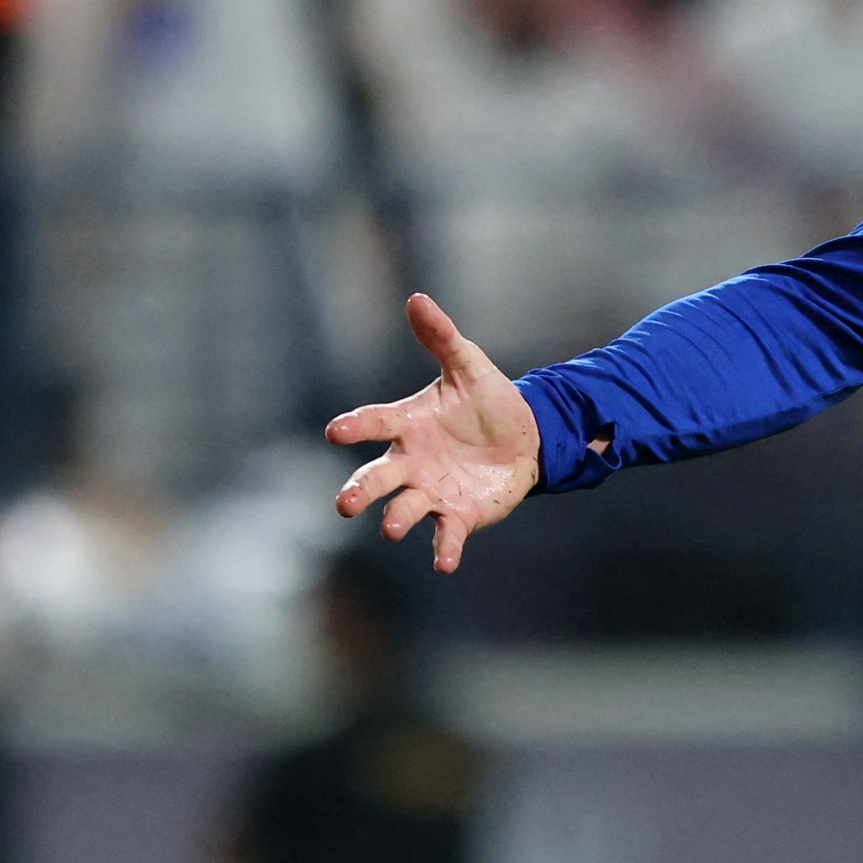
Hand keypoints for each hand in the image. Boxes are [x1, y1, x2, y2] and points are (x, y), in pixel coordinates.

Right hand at [325, 292, 542, 570]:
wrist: (527, 435)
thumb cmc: (487, 400)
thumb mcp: (468, 366)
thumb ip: (442, 337)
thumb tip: (417, 299)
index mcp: (407, 423)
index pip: (373, 423)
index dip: (354, 427)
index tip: (335, 432)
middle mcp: (410, 461)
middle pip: (377, 477)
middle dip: (360, 490)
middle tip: (345, 504)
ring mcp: (431, 490)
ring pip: (405, 508)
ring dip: (397, 519)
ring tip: (393, 529)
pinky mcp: (458, 514)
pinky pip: (446, 535)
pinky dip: (444, 549)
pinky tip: (444, 564)